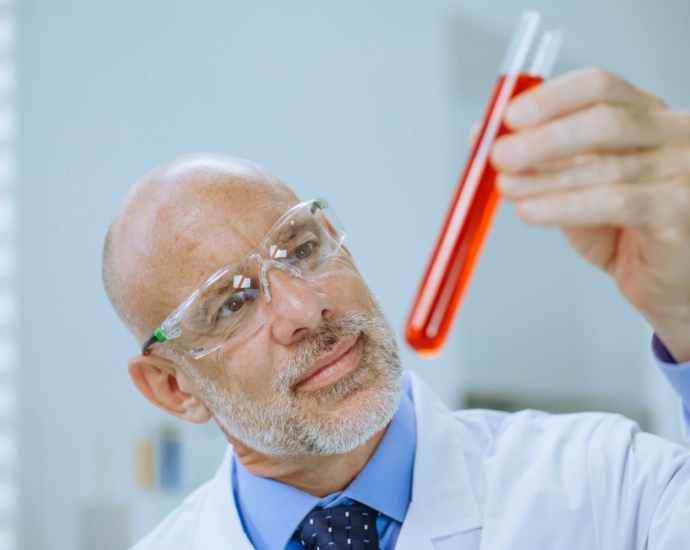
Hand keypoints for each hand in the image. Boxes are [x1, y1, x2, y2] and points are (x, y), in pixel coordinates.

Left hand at [489, 67, 689, 361]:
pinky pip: (615, 202)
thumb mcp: (574, 186)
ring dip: (545, 176)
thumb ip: (537, 158)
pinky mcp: (681, 209)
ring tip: (506, 185)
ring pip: (605, 165)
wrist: (671, 282)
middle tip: (499, 154)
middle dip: (544, 138)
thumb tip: (481, 133)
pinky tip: (531, 211)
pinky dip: (565, 206)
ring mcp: (684, 170)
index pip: (599, 87)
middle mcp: (672, 134)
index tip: (509, 116)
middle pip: (605, 119)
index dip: (551, 98)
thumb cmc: (627, 230)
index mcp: (646, 116)